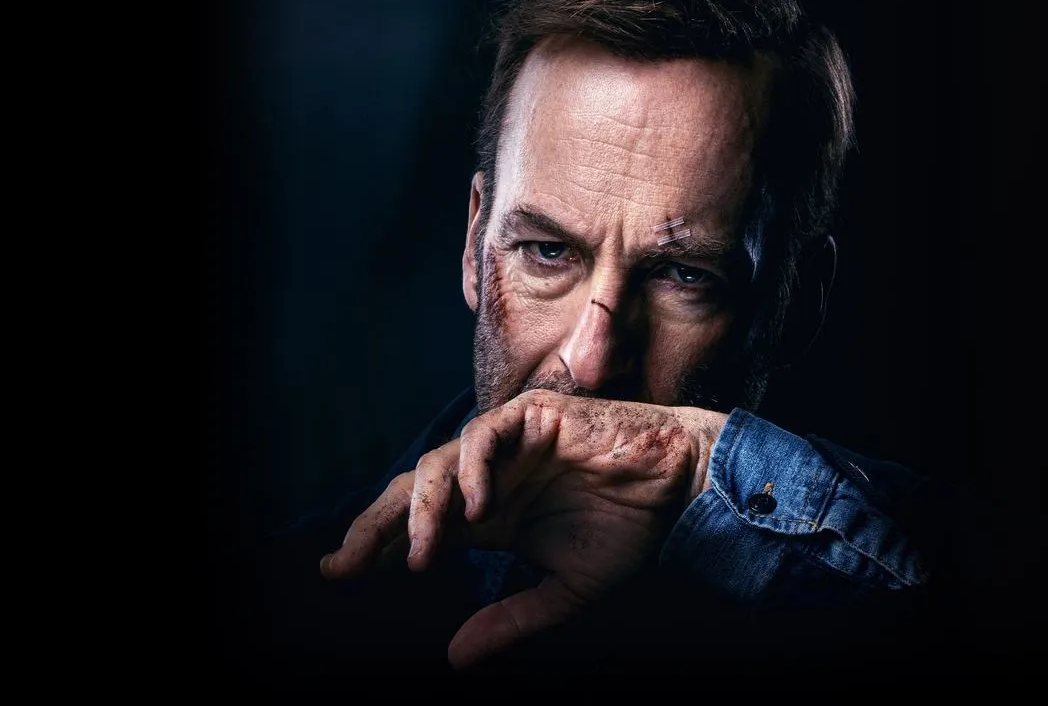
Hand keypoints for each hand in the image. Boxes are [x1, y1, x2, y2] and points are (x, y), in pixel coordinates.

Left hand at [319, 389, 727, 666]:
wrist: (681, 488)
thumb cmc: (632, 531)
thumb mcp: (565, 592)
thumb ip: (512, 619)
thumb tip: (455, 659)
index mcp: (492, 516)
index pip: (419, 527)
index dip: (377, 546)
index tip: (337, 573)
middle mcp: (490, 479)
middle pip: (411, 493)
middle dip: (374, 528)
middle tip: (344, 565)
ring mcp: (507, 445)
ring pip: (437, 465)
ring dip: (424, 511)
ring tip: (426, 556)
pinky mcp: (531, 416)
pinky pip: (482, 435)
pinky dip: (472, 469)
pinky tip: (477, 508)